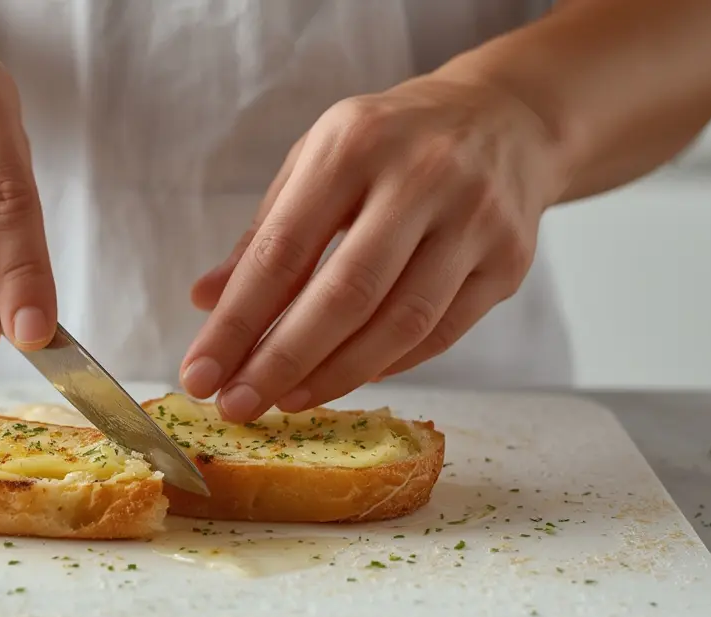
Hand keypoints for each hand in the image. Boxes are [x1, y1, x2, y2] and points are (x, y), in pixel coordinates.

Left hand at [181, 76, 563, 419]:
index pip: (282, 250)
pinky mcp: (509, 261)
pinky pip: (440, 334)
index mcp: (354, 144)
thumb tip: (205, 301)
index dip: (237, 322)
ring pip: (400, 324)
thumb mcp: (318, 161)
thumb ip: (264, 232)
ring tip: (286, 401)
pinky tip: (346, 379)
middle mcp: (421, 176)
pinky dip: (387, 366)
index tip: (200, 374)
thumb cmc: (391, 144)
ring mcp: (475, 220)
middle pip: (345, 294)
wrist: (508, 117)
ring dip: (335, 376)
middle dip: (282, 361)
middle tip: (238, 405)